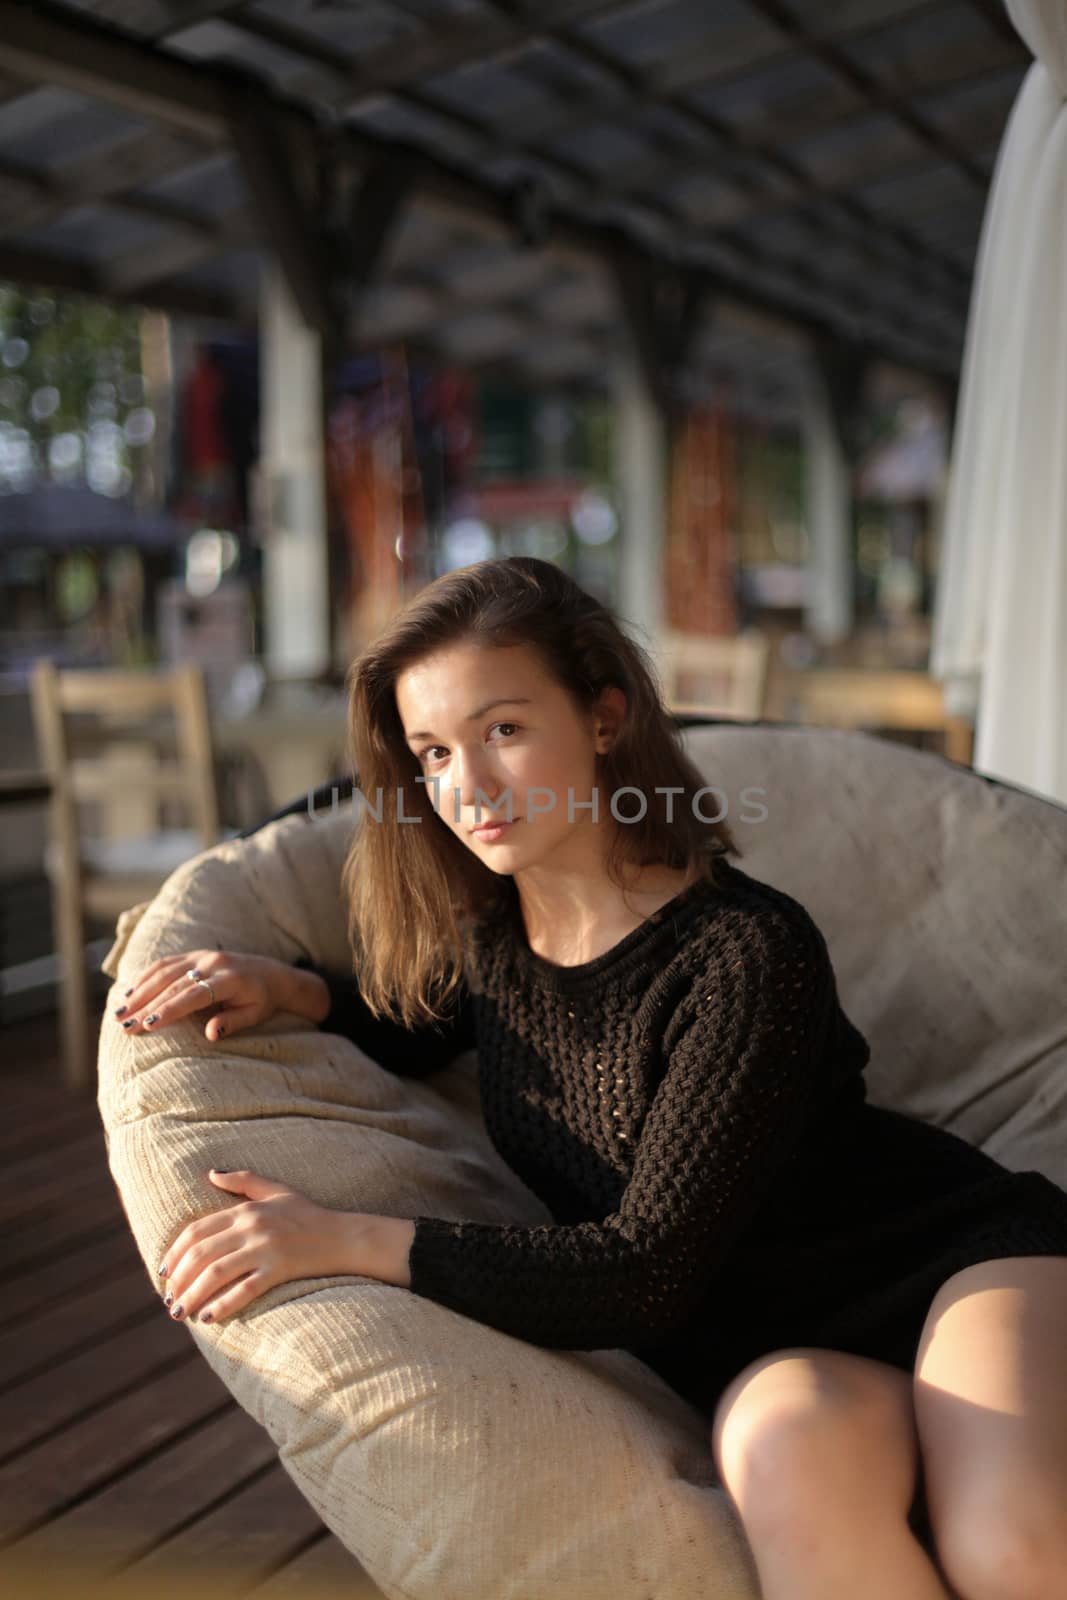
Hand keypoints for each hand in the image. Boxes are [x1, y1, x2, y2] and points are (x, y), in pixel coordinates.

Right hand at [113, 949, 293, 1041]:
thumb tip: (211, 1034)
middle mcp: (213, 963)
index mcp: (230, 979)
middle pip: (173, 984)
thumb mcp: (255, 1014)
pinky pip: (166, 963)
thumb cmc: (262, 1000)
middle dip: (146, 1005)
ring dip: (139, 991)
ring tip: (119, 1012)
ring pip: (164, 971)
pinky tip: (130, 993)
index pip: (194, 995)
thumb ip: (233, 1022)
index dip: (170, 1009)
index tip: (148, 1025)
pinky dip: (146, 977)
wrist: (271, 973)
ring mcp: (202, 955)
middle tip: (124, 1025)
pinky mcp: (194, 954)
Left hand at [157, 1168, 380, 1323]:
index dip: (175, 1253)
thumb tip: (211, 1173)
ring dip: (192, 1296)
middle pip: (201, 1254)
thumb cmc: (309, 1214)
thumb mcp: (276, 1190)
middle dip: (178, 1280)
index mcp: (247, 1209)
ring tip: (180, 1313)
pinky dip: (222, 1305)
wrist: (344, 1237)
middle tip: (169, 1300)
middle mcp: (252, 1227)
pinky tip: (208, 1318)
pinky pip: (244, 1290)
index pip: (197, 1231)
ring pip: (216, 1274)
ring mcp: (266, 1249)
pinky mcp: (280, 1270)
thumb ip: (243, 1181)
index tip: (164, 1273)